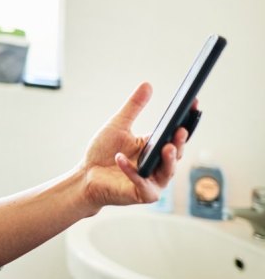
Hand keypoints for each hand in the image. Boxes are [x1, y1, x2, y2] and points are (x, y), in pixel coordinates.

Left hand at [79, 82, 190, 209]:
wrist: (86, 175)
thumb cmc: (102, 151)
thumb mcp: (118, 125)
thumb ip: (134, 107)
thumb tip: (147, 84)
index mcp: (156, 147)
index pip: (176, 133)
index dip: (186, 120)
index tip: (192, 103)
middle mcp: (159, 164)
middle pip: (176, 153)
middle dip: (179, 142)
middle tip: (180, 130)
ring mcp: (152, 181)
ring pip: (167, 171)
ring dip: (168, 160)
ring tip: (167, 147)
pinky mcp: (142, 194)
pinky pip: (141, 182)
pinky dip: (131, 171)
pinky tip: (120, 159)